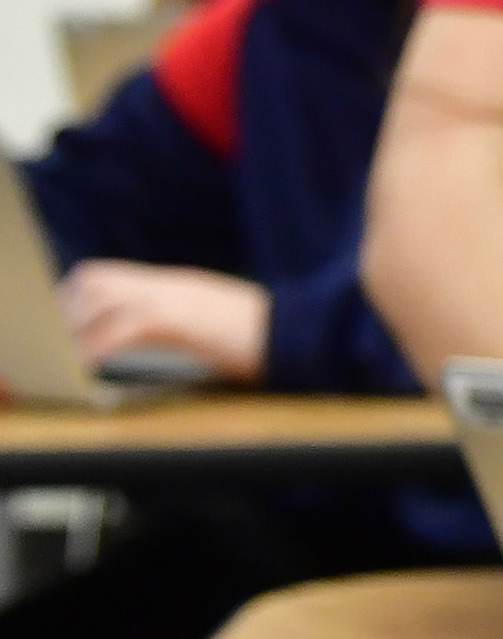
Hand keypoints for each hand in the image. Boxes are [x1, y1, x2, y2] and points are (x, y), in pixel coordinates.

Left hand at [60, 260, 268, 382]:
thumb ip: (178, 320)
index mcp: (175, 285)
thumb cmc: (264, 336)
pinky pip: (129, 325)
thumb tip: (142, 338)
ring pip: (102, 298)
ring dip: (80, 329)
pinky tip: (95, 363)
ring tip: (76, 357)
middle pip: (93, 280)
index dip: (75, 300)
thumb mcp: (212, 321)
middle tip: (65, 344)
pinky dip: (104, 344)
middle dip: (69, 313)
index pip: (103, 276)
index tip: (66, 327)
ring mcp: (177, 298)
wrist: (301, 333)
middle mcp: (170, 285)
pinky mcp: (185, 319)